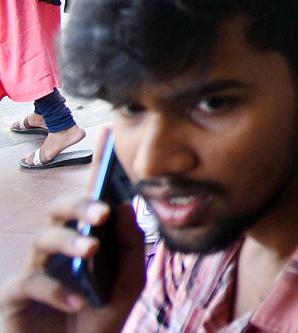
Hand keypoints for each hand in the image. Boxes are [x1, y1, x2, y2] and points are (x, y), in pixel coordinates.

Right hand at [0, 165, 144, 332]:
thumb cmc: (98, 318)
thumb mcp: (127, 285)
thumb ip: (130, 248)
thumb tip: (126, 207)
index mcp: (87, 237)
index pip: (92, 196)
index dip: (97, 165)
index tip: (108, 134)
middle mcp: (58, 246)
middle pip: (61, 208)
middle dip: (81, 204)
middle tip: (103, 212)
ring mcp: (35, 268)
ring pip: (44, 238)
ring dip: (70, 241)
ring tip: (91, 250)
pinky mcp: (15, 294)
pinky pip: (29, 281)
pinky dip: (55, 290)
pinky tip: (76, 301)